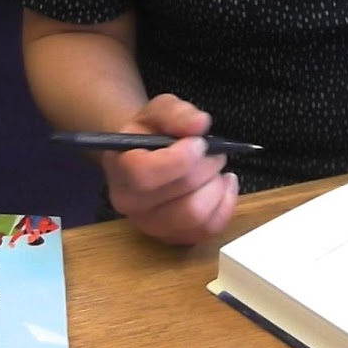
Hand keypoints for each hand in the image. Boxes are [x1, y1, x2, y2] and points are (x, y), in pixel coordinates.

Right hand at [100, 93, 238, 245]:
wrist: (142, 155)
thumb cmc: (150, 132)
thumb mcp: (159, 110)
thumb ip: (176, 113)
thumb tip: (199, 124)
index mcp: (122, 170)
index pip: (145, 176)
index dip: (180, 159)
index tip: (198, 143)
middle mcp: (131, 205)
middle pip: (179, 197)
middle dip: (207, 168)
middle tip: (212, 151)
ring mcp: (152, 225)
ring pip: (195, 216)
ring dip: (216, 187)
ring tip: (215, 168)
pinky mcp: (174, 236)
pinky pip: (208, 229)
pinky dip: (225, 204)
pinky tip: (224, 184)